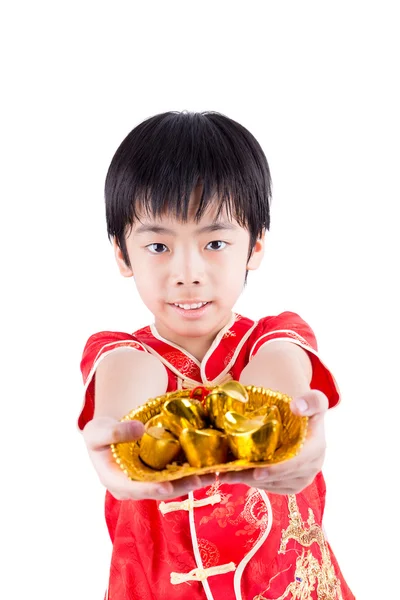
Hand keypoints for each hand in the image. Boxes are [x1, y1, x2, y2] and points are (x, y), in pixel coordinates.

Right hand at [82, 417, 215, 500]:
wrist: (107, 432)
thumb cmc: (99, 432)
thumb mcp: (97, 430)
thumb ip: (114, 431)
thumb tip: (139, 429)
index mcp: (115, 481)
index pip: (135, 489)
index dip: (152, 489)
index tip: (168, 487)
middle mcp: (133, 487)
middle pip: (160, 490)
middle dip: (181, 486)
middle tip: (201, 479)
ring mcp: (147, 482)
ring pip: (172, 485)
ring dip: (191, 480)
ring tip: (211, 473)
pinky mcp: (157, 474)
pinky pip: (175, 475)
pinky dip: (190, 471)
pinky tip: (206, 464)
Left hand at [219, 389, 328, 494]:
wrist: (301, 417)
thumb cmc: (304, 407)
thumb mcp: (314, 399)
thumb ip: (312, 400)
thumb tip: (297, 407)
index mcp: (316, 449)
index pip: (296, 463)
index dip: (277, 469)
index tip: (257, 472)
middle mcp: (310, 468)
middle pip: (279, 477)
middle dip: (253, 477)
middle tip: (228, 474)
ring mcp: (300, 478)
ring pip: (271, 484)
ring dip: (248, 481)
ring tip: (225, 475)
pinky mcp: (290, 484)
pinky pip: (270, 487)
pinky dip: (251, 482)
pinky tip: (234, 475)